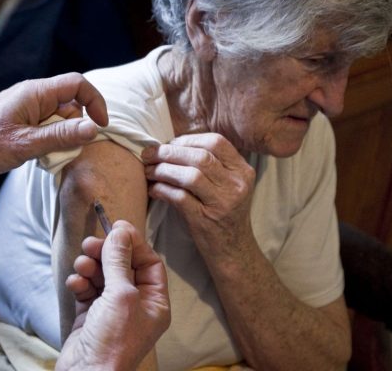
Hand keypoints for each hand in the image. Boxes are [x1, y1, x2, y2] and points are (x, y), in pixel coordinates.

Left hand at [0, 72, 107, 176]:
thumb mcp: (24, 145)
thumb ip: (60, 136)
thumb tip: (93, 129)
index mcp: (34, 93)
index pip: (78, 84)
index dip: (95, 102)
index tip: (101, 127)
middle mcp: (31, 97)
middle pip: (70, 104)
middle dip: (76, 128)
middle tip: (65, 151)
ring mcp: (24, 110)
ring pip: (58, 119)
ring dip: (60, 139)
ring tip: (44, 158)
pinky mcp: (18, 123)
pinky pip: (44, 129)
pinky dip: (47, 143)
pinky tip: (34, 158)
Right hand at [56, 221, 169, 370]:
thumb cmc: (113, 342)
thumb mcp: (121, 295)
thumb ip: (119, 261)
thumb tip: (120, 232)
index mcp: (154, 303)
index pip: (149, 263)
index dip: (134, 244)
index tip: (117, 227)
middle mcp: (135, 306)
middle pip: (123, 266)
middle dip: (107, 253)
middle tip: (91, 244)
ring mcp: (111, 311)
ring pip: (102, 276)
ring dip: (90, 266)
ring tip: (81, 265)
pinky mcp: (90, 316)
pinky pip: (86, 290)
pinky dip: (80, 283)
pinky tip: (76, 283)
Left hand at [141, 133, 255, 258]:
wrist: (232, 251)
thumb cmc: (222, 214)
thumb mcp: (227, 186)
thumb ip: (211, 165)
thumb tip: (171, 145)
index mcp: (243, 171)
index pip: (215, 142)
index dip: (188, 140)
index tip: (169, 144)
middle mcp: (237, 185)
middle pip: (200, 157)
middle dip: (169, 152)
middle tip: (149, 154)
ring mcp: (223, 203)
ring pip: (189, 175)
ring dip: (163, 170)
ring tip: (148, 170)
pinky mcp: (206, 219)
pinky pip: (179, 197)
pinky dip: (162, 190)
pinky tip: (153, 189)